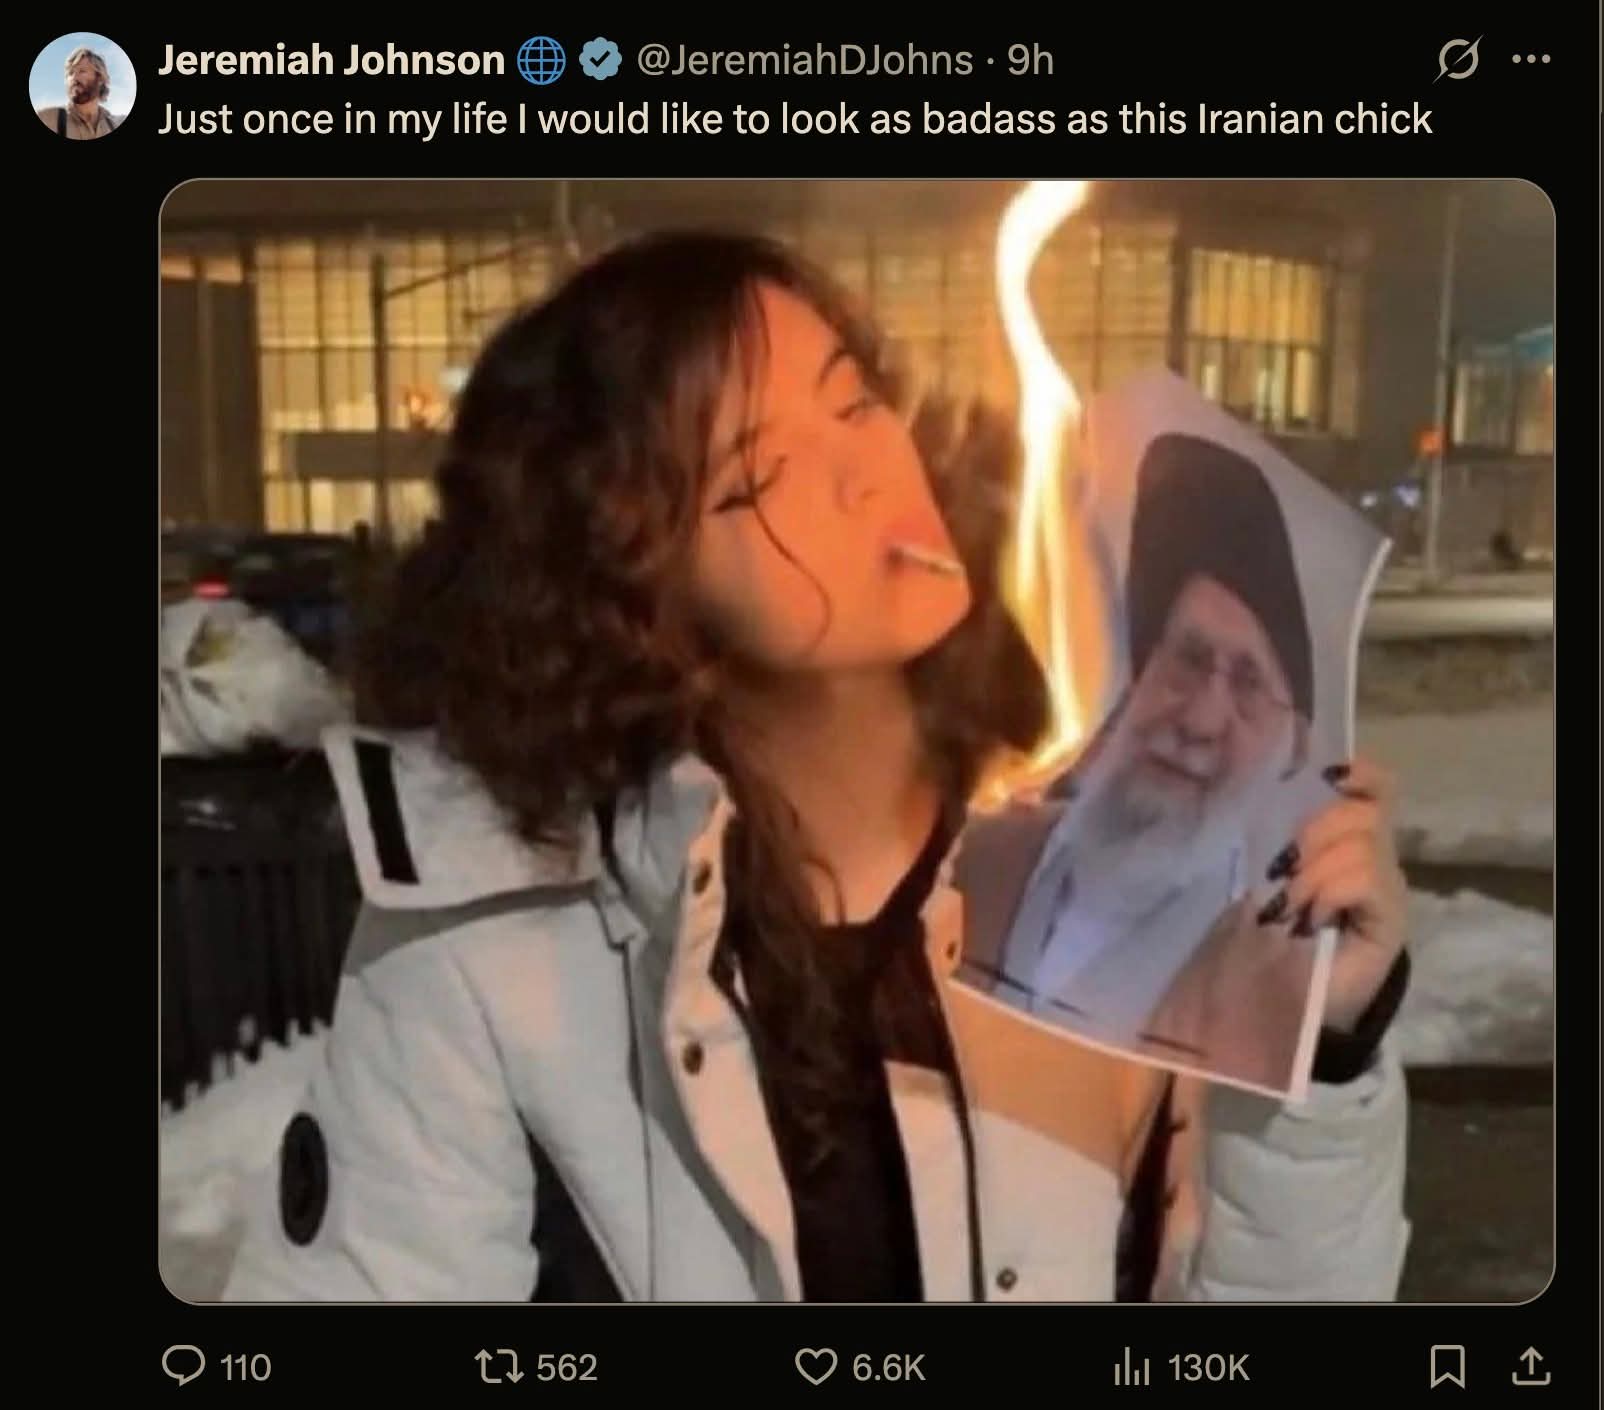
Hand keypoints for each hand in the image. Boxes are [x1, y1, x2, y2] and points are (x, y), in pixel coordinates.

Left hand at [1263, 757, 1408, 1032]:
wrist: (1293, 1001)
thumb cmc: (1278, 936)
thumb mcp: (1275, 880)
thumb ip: (1284, 845)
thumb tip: (1268, 802)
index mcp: (1349, 841)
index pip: (1376, 788)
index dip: (1360, 773)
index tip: (1329, 773)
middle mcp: (1378, 858)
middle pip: (1362, 813)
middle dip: (1313, 832)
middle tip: (1281, 872)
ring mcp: (1389, 889)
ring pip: (1361, 846)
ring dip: (1313, 872)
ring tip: (1289, 906)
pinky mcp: (1391, 921)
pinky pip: (1363, 880)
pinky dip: (1329, 893)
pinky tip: (1309, 919)